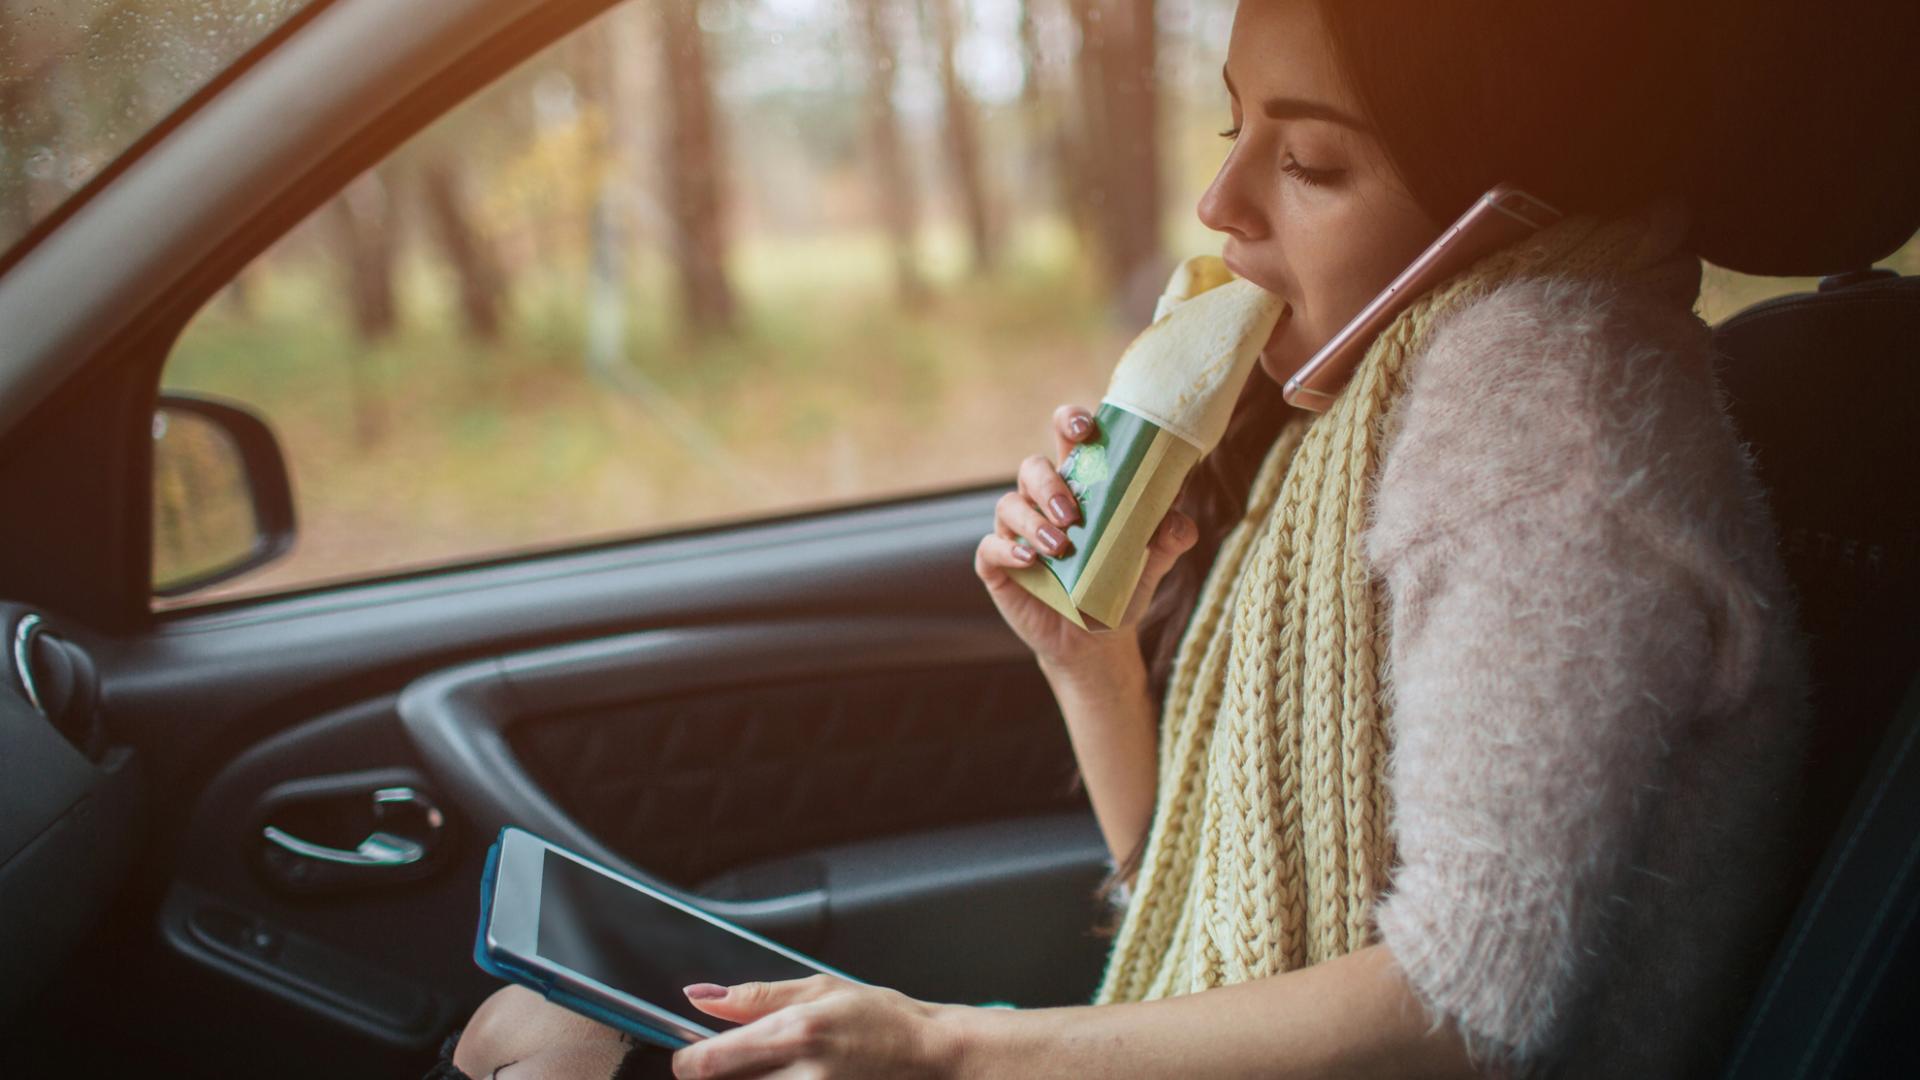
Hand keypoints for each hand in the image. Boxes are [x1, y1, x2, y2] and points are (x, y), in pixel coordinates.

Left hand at [670, 974, 957, 1078]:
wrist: (930, 1056)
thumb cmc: (881, 1019)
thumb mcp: (820, 989)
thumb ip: (756, 997)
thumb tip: (701, 997)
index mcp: (795, 1032)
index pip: (709, 1063)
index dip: (687, 1062)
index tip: (690, 1057)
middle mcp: (802, 1076)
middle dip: (718, 1076)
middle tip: (737, 1063)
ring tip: (772, 1069)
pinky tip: (787, 1078)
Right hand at [974, 404, 1197, 674]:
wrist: (1094, 641)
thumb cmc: (1119, 587)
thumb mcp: (1151, 564)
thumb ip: (1168, 538)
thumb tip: (1177, 521)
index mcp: (1079, 486)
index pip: (1067, 439)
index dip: (1070, 422)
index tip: (1085, 428)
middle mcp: (1042, 502)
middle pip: (1032, 467)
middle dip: (1050, 484)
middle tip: (1073, 514)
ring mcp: (1016, 532)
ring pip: (1009, 505)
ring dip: (1033, 521)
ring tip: (1060, 547)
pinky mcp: (997, 565)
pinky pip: (990, 547)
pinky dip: (1007, 549)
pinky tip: (1030, 560)